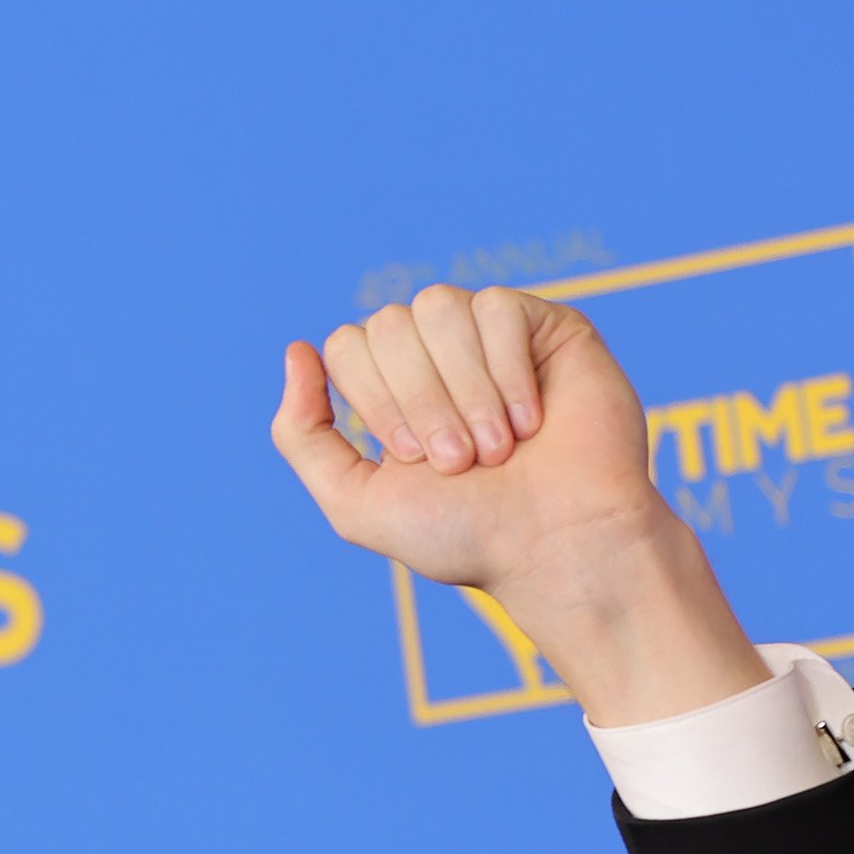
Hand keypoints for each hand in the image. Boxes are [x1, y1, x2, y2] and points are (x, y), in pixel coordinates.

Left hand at [269, 284, 765, 725]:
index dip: (376, 401)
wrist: (556, 546)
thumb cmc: (464, 533)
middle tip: (461, 462)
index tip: (415, 461)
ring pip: (440, 307)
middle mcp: (435, 355)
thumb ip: (303, 435)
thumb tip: (296, 350)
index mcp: (389, 388)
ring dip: (464, 390)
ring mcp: (489, 336)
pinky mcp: (545, 325)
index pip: (349, 344)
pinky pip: (498, 308)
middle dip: (420, 400)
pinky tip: (532, 420)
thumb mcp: (354, 501)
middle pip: (389, 323)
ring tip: (498, 447)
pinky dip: (508, 373)